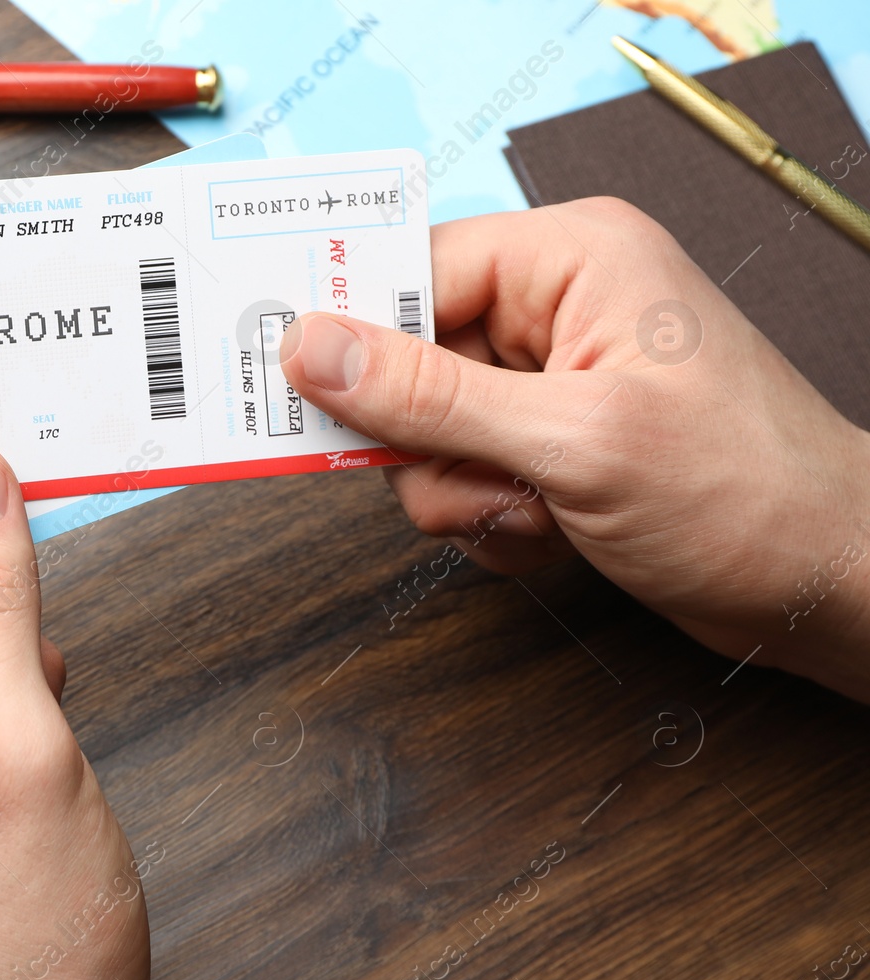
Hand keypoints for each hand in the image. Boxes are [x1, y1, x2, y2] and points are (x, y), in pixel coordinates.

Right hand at [280, 197, 869, 700]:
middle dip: (431, 442)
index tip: (296, 389)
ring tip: (541, 509)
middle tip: (487, 475)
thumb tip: (313, 347)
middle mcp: (555, 308)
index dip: (354, 335)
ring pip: (423, 435)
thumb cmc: (743, 493)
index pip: (412, 271)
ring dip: (466, 494)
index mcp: (571, 258)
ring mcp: (549, 382)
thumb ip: (429, 395)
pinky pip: (457, 478)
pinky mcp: (547, 445)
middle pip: (405, 362)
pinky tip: (554, 531)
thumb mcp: (572, 439)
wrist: (825, 586)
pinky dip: (491, 521)